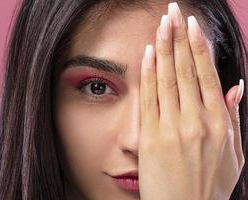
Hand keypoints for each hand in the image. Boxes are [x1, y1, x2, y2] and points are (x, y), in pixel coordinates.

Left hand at [138, 2, 244, 199]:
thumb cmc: (209, 185)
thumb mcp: (233, 154)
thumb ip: (233, 118)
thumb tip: (235, 88)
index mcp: (219, 122)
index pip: (206, 74)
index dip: (198, 47)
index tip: (192, 25)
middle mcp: (196, 120)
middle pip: (185, 69)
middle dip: (178, 37)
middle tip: (173, 11)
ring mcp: (172, 127)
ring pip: (167, 78)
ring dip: (163, 47)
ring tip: (160, 24)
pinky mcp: (151, 136)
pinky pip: (149, 98)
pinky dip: (148, 74)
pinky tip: (147, 54)